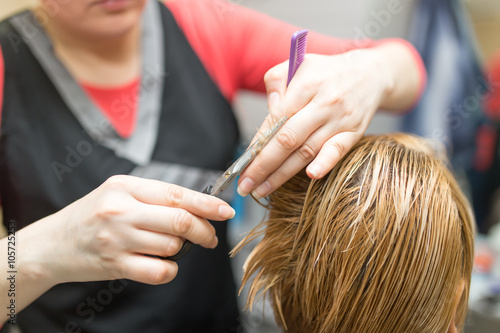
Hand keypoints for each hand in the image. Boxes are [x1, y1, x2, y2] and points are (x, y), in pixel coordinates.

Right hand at [20, 175, 235, 286]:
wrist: (51, 244)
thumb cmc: (91, 216)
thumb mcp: (118, 193)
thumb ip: (154, 197)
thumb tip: (198, 206)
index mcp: (125, 186)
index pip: (176, 194)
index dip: (207, 204)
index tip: (226, 211)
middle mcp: (121, 210)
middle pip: (180, 220)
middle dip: (205, 231)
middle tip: (210, 237)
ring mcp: (117, 239)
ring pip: (172, 245)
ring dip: (182, 249)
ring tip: (173, 247)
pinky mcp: (114, 265)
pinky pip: (159, 271)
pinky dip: (170, 270)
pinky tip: (163, 265)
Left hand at [237, 41, 419, 197]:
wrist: (371, 74)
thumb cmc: (326, 72)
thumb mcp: (297, 64)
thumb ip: (276, 84)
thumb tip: (269, 113)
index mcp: (305, 85)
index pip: (275, 119)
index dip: (257, 143)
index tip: (242, 163)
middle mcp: (323, 103)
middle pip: (288, 139)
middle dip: (263, 165)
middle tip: (245, 185)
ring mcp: (339, 120)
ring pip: (307, 150)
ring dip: (283, 174)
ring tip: (262, 190)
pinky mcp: (353, 133)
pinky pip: (338, 151)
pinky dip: (325, 163)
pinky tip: (311, 176)